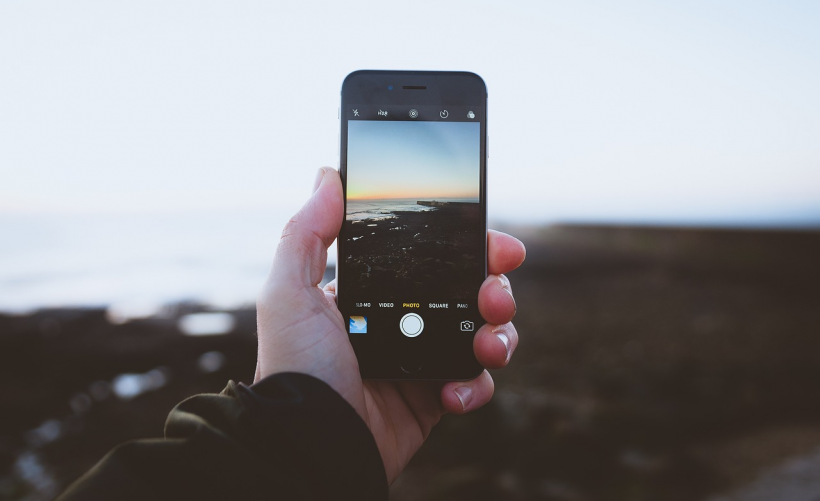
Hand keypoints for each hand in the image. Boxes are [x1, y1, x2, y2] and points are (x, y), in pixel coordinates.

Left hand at [255, 167, 524, 482]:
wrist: (312, 442)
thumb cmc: (296, 367)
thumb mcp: (289, 293)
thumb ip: (306, 233)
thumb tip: (328, 174)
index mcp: (374, 291)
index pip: (431, 256)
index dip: (467, 245)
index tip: (494, 241)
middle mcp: (403, 319)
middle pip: (469, 289)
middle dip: (495, 286)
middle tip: (495, 294)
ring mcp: (422, 357)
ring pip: (484, 331)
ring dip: (499, 333)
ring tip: (487, 344)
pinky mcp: (435, 396)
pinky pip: (476, 381)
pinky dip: (476, 385)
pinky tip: (453, 392)